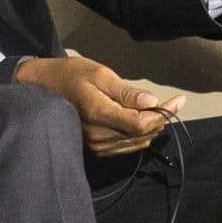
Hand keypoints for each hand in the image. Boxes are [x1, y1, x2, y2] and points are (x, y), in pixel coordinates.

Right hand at [9, 51, 182, 156]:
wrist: (42, 89)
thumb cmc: (71, 75)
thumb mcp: (99, 74)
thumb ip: (126, 92)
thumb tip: (151, 103)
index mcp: (99, 113)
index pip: (141, 123)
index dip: (164, 114)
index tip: (179, 100)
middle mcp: (99, 136)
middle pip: (142, 135)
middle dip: (162, 119)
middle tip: (174, 103)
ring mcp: (96, 145)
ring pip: (137, 143)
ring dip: (152, 128)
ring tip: (162, 110)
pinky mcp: (95, 148)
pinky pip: (126, 146)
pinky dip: (139, 135)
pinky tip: (143, 120)